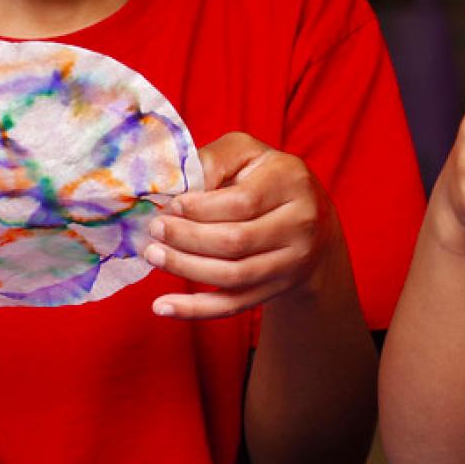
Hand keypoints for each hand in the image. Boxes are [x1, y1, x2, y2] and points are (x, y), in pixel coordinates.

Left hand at [145, 132, 338, 319]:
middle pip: (237, 241)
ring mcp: (293, 261)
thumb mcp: (245, 154)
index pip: (242, 202)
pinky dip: (196, 309)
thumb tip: (175, 186)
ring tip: (155, 256)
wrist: (309, 218)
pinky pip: (235, 304)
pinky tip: (163, 306)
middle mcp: (301, 223)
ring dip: (186, 269)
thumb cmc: (265, 178)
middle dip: (187, 238)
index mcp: (291, 181)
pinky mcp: (279, 288)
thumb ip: (214, 161)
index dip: (200, 208)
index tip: (170, 206)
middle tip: (155, 230)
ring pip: (234, 275)